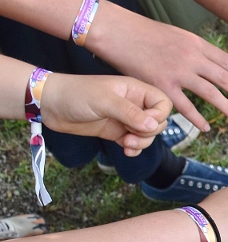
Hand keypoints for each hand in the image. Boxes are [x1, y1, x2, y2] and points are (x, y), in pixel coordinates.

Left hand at [40, 74, 170, 156]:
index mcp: (136, 90)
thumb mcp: (105, 101)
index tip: (144, 123)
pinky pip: (134, 143)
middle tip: (131, 135)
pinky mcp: (116, 132)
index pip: (163, 103)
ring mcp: (125, 119)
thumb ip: (130, 113)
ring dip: (141, 142)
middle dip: (148, 132)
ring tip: (125, 144)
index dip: (158, 115)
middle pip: (158, 121)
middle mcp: (134, 104)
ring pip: (147, 134)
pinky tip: (126, 151)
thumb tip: (153, 126)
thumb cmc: (76, 94)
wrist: (51, 105)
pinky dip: (134, 149)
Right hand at [86, 14, 227, 131]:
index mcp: (197, 44)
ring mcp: (178, 72)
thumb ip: (195, 49)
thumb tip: (210, 59)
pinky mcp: (162, 86)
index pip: (227, 61)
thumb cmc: (146, 34)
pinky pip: (185, 106)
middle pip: (224, 77)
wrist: (120, 32)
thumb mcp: (178, 35)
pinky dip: (197, 118)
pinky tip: (206, 127)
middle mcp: (192, 58)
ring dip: (226, 106)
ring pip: (210, 93)